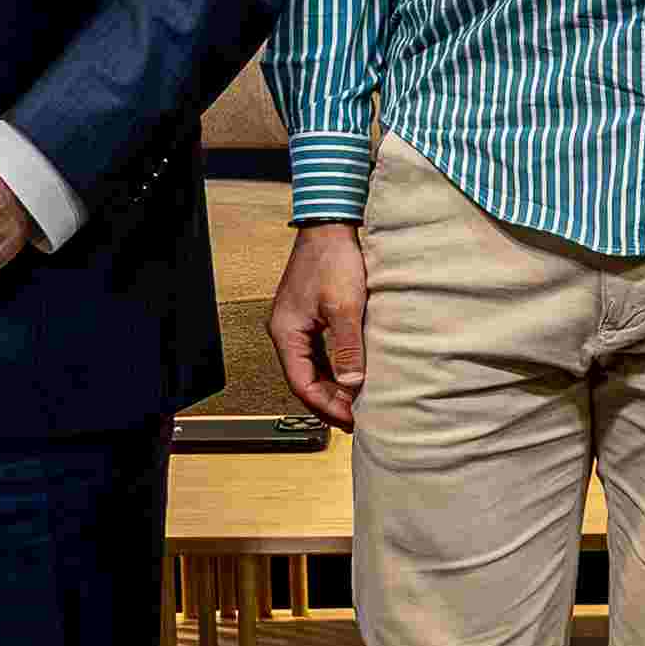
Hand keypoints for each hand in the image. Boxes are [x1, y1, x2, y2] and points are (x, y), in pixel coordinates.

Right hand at [269, 220, 370, 427]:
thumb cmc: (333, 260)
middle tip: (358, 418)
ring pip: (312, 369)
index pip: (301, 384)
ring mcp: (297, 325)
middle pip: (305, 380)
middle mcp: (286, 332)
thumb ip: (347, 347)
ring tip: (358, 403)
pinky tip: (353, 377)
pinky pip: (319, 354)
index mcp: (286, 333)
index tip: (352, 419)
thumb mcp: (345, 307)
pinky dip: (335, 369)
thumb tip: (353, 384)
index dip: (327, 405)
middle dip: (330, 401)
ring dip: (333, 387)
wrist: (331, 226)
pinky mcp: (310, 318)